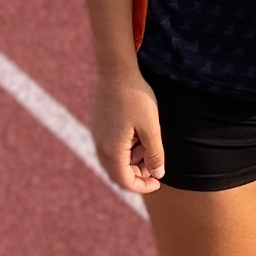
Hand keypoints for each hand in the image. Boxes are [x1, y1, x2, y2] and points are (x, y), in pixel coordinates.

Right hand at [91, 69, 165, 192]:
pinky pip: (111, 145)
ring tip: (149, 145)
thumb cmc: (136, 97)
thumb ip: (155, 153)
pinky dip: (126, 148)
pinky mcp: (99, 124)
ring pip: (114, 159)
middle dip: (137, 174)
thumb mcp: (151, 127)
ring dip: (132, 160)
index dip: (142, 186)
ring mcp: (98, 134)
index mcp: (112, 151)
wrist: (116, 69)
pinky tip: (139, 133)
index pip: (124, 181)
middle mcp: (101, 146)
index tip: (158, 182)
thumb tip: (157, 175)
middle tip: (155, 165)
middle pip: (117, 172)